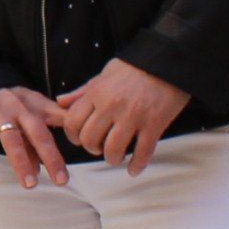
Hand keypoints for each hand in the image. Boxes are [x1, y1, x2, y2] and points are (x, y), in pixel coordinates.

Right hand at [0, 87, 71, 188]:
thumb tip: (42, 168)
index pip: (55, 123)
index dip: (65, 145)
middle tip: (61, 181)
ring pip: (11, 137)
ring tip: (30, 183)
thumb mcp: (29, 111)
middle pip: (37, 131)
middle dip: (50, 156)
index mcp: (34, 103)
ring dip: (21, 161)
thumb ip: (39, 136)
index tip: (70, 171)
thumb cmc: (9, 107)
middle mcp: (17, 105)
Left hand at [57, 59, 190, 174]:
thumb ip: (83, 91)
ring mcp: (133, 117)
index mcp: (97, 93)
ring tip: (117, 157)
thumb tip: (60, 102)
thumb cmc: (135, 66)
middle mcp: (111, 106)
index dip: (73, 136)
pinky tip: (133, 169)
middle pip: (90, 140)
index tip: (81, 139)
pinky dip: (136, 166)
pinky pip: (142, 153)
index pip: (73, 122)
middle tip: (100, 148)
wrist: (168, 59)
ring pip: (113, 150)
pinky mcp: (154, 124)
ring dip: (113, 159)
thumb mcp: (105, 74)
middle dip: (92, 149)